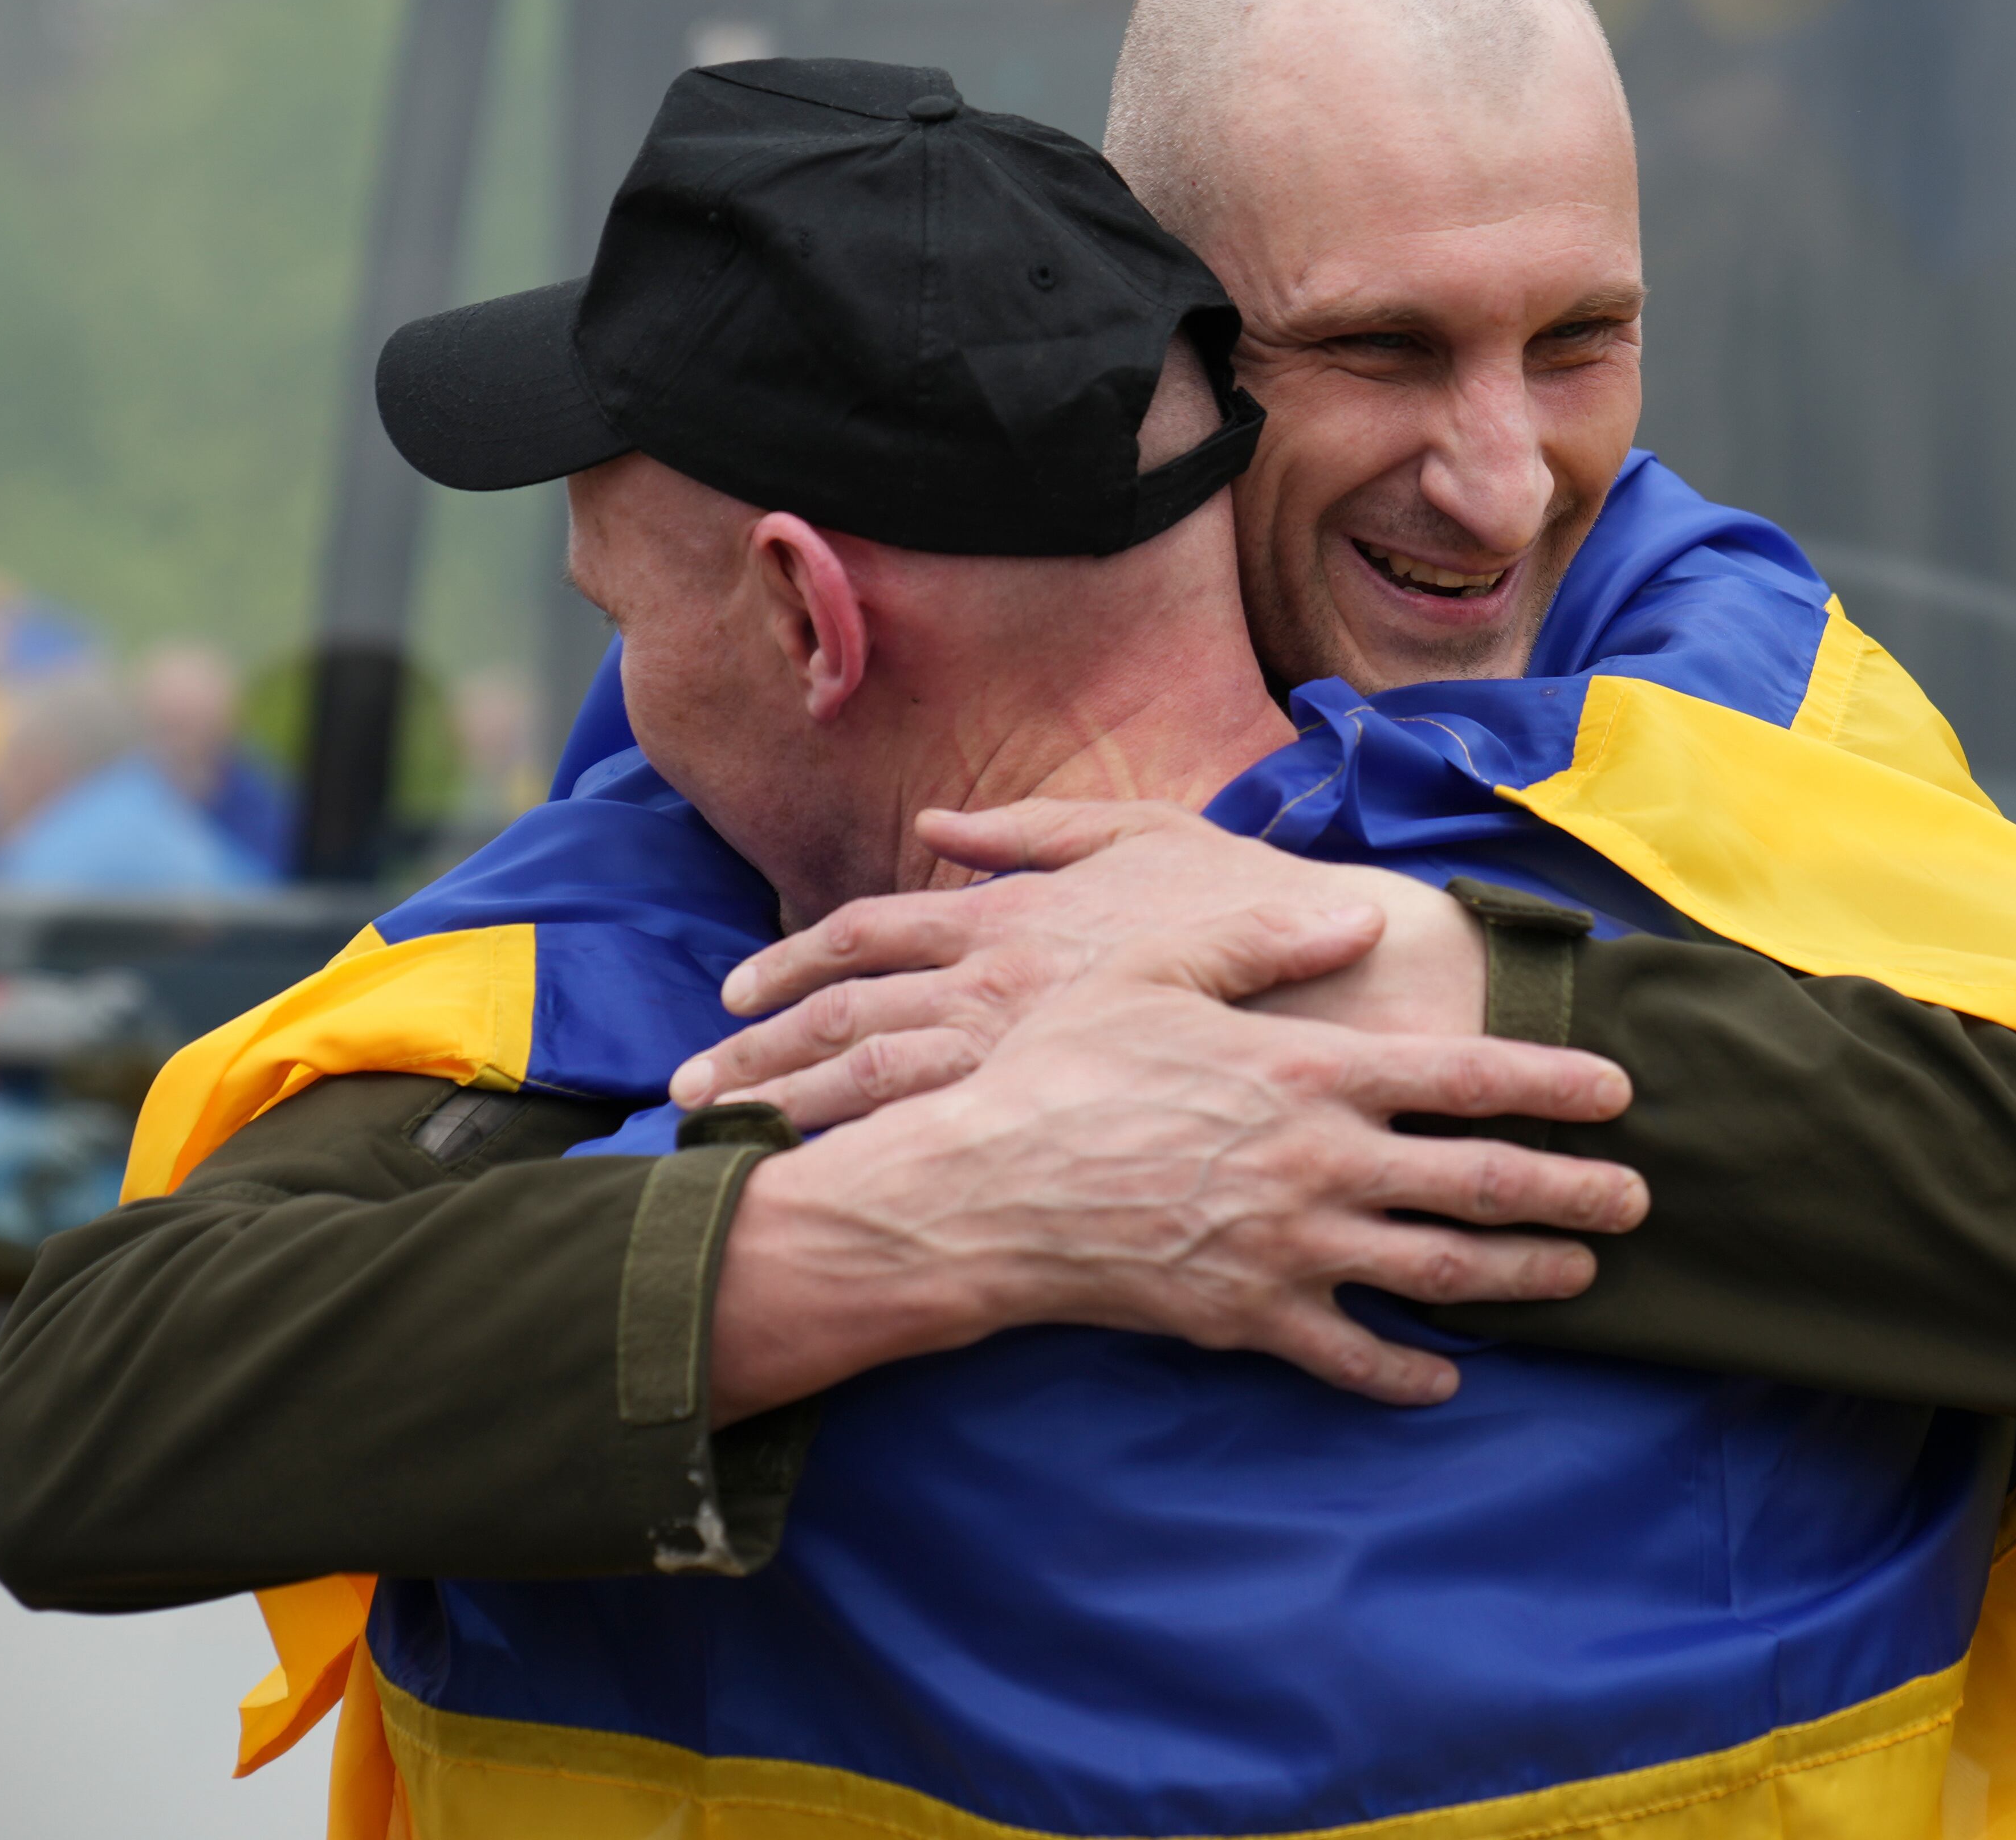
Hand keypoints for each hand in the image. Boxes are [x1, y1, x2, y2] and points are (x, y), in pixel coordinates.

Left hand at [671, 799, 1487, 1127]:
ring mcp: (1021, 1061)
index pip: (862, 934)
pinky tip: (827, 1196)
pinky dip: (869, 1167)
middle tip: (680, 1095)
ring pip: (869, 1092)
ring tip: (716, 1149)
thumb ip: (1035, 826)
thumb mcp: (1141, 831)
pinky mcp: (1056, 1120)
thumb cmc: (1243, 902)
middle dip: (752, 1057)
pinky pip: (939, 1149)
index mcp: (1004, 915)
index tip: (733, 991)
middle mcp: (993, 988)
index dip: (788, 962)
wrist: (1335, 988)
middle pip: (840, 1023)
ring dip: (785, 1117)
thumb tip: (940, 819)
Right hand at [706, 900, 1639, 1419]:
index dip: (1552, 1081)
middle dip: (1573, 1193)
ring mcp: (1291, 1250)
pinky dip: (1406, 1372)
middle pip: (1481, 1184)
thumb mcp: (1155, 970)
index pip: (1466, 1075)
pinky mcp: (1249, 1319)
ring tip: (1577, 1277)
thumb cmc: (1062, 1068)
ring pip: (1440, 1273)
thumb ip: (1263, 938)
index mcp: (1309, 1071)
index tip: (1619, 1092)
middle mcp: (1320, 1165)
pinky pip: (1351, 1357)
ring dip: (1522, 1277)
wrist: (980, 1192)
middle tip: (1640, 1202)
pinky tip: (1445, 1378)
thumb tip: (1359, 914)